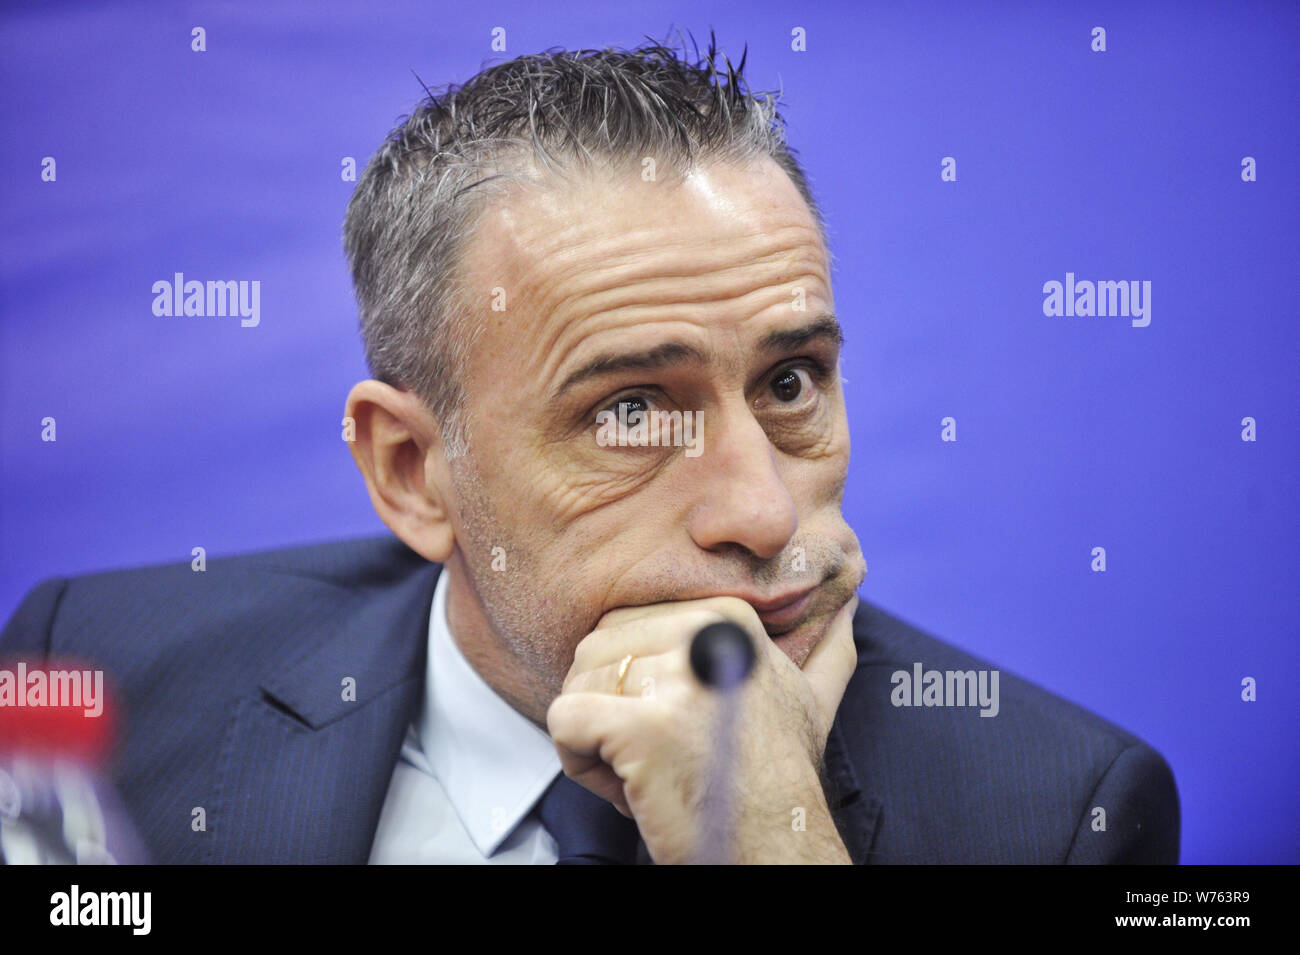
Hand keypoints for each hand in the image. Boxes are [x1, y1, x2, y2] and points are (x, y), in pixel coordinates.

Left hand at [546, 593, 859, 863]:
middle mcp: (701, 633)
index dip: (637, 681)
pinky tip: (626, 788)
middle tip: (655, 755)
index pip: (628, 622)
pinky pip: (564, 722)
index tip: (677, 724)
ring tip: (646, 772)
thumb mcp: (810, 700)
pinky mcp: (640, 725)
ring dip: (594, 741)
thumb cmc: (781, 783)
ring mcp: (672, 677)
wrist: (780, 847)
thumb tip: (848, 607)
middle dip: (608, 708)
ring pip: (576, 686)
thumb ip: (825, 650)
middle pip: (595, 651)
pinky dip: (579, 763)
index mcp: (727, 615)